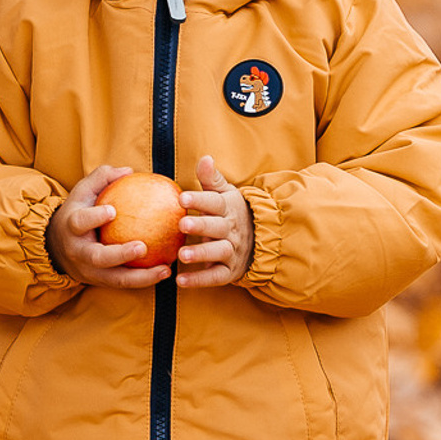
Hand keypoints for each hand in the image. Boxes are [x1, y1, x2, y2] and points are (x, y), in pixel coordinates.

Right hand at [45, 165, 169, 290]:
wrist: (56, 247)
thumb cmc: (77, 212)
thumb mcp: (82, 192)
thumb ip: (102, 178)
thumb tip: (128, 171)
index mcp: (71, 227)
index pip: (80, 222)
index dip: (94, 218)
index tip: (113, 211)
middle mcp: (79, 252)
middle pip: (98, 257)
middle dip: (120, 255)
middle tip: (142, 247)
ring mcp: (89, 271)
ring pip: (115, 279)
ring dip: (141, 277)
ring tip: (165, 269)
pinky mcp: (101, 282)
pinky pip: (125, 284)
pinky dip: (145, 280)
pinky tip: (166, 271)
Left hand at [176, 157, 254, 288]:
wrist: (259, 241)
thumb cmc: (230, 212)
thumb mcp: (225, 194)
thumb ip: (211, 179)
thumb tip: (205, 158)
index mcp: (228, 208)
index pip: (214, 203)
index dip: (199, 200)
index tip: (182, 198)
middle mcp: (231, 230)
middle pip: (217, 227)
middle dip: (200, 226)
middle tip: (181, 225)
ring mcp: (232, 251)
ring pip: (218, 252)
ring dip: (201, 254)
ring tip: (181, 254)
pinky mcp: (229, 271)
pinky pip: (216, 276)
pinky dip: (199, 280)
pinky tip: (180, 281)